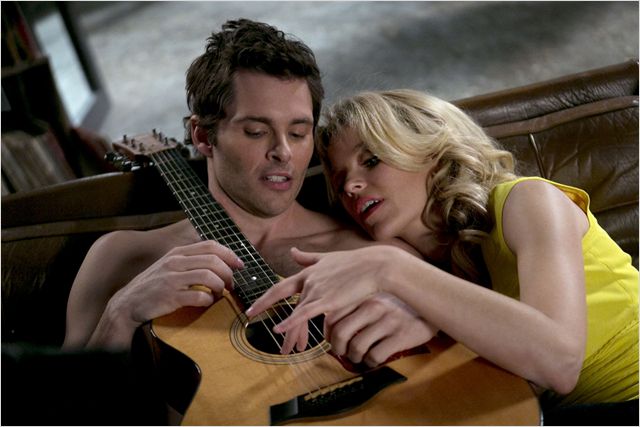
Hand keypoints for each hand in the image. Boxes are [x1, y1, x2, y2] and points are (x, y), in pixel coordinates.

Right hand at [109, 240, 243, 327]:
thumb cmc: (153, 286)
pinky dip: (209, 300)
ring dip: (221, 287)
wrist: (127, 304)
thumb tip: (220, 262)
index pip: (210, 245)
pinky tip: (207, 303)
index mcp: (178, 253)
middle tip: (232, 284)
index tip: (239, 265)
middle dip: (229, 273)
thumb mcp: (170, 265)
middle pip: (213, 261)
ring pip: (209, 277)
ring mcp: (172, 279)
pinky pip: (199, 297)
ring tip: (220, 294)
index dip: (229, 254)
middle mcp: (175, 262)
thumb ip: (190, 261)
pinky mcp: (171, 297)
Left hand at [247, 246, 404, 343]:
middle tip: (248, 317)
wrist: (375, 266)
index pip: (281, 286)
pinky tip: (279, 331)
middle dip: (262, 306)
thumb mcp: (328, 258)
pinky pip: (304, 314)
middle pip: (281, 296)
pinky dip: (290, 322)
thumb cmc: (356, 263)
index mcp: (308, 272)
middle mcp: (308, 280)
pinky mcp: (327, 300)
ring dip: (289, 333)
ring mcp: (316, 289)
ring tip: (283, 350)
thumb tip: (292, 252)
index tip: (252, 308)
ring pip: (295, 313)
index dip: (266, 297)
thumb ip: (308, 257)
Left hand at [325, 292, 437, 366]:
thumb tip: (330, 326)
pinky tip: (374, 360)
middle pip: (340, 333)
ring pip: (356, 347)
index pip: (332, 316)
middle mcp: (374, 306)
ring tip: (359, 357)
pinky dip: (370, 363)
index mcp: (364, 296)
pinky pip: (375, 356)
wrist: (432, 306)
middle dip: (337, 348)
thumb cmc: (398, 304)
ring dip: (354, 357)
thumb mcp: (376, 297)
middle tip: (342, 353)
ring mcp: (388, 321)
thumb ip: (356, 305)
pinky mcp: (401, 336)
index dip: (327, 333)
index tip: (331, 340)